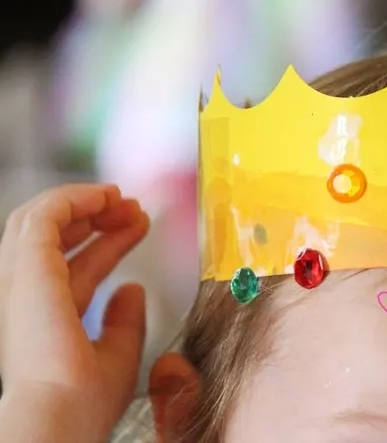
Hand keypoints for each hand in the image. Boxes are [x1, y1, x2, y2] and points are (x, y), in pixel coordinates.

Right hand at [0, 184, 149, 442]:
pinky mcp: (26, 266)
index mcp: (47, 320)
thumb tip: (131, 292)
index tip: (139, 226)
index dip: (109, 243)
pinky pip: (43, 215)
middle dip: (97, 217)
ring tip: (121, 197)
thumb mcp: (118, 354)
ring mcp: (22, 281)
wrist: (61, 414)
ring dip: (83, 203)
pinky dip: (73, 198)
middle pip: (59, 239)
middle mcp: (29, 298)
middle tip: (134, 208)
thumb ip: (125, 322)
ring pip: (40, 221)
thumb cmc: (83, 400)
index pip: (78, 267)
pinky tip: (105, 196)